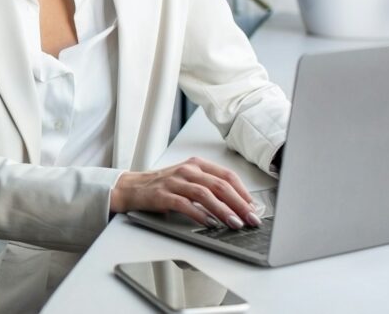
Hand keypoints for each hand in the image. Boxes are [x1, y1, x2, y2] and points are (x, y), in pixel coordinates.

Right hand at [109, 157, 261, 229]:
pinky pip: (185, 204)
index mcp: (198, 164)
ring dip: (223, 211)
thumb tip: (238, 206)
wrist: (133, 187)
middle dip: (239, 204)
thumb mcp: (189, 180)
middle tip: (251, 219)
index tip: (254, 208)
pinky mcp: (163, 195)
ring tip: (234, 223)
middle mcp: (188, 170)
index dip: (243, 192)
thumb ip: (210, 188)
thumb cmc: (165, 186)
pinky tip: (209, 224)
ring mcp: (175, 181)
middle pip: (220, 185)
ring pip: (205, 194)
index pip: (227, 176)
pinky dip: (199, 214)